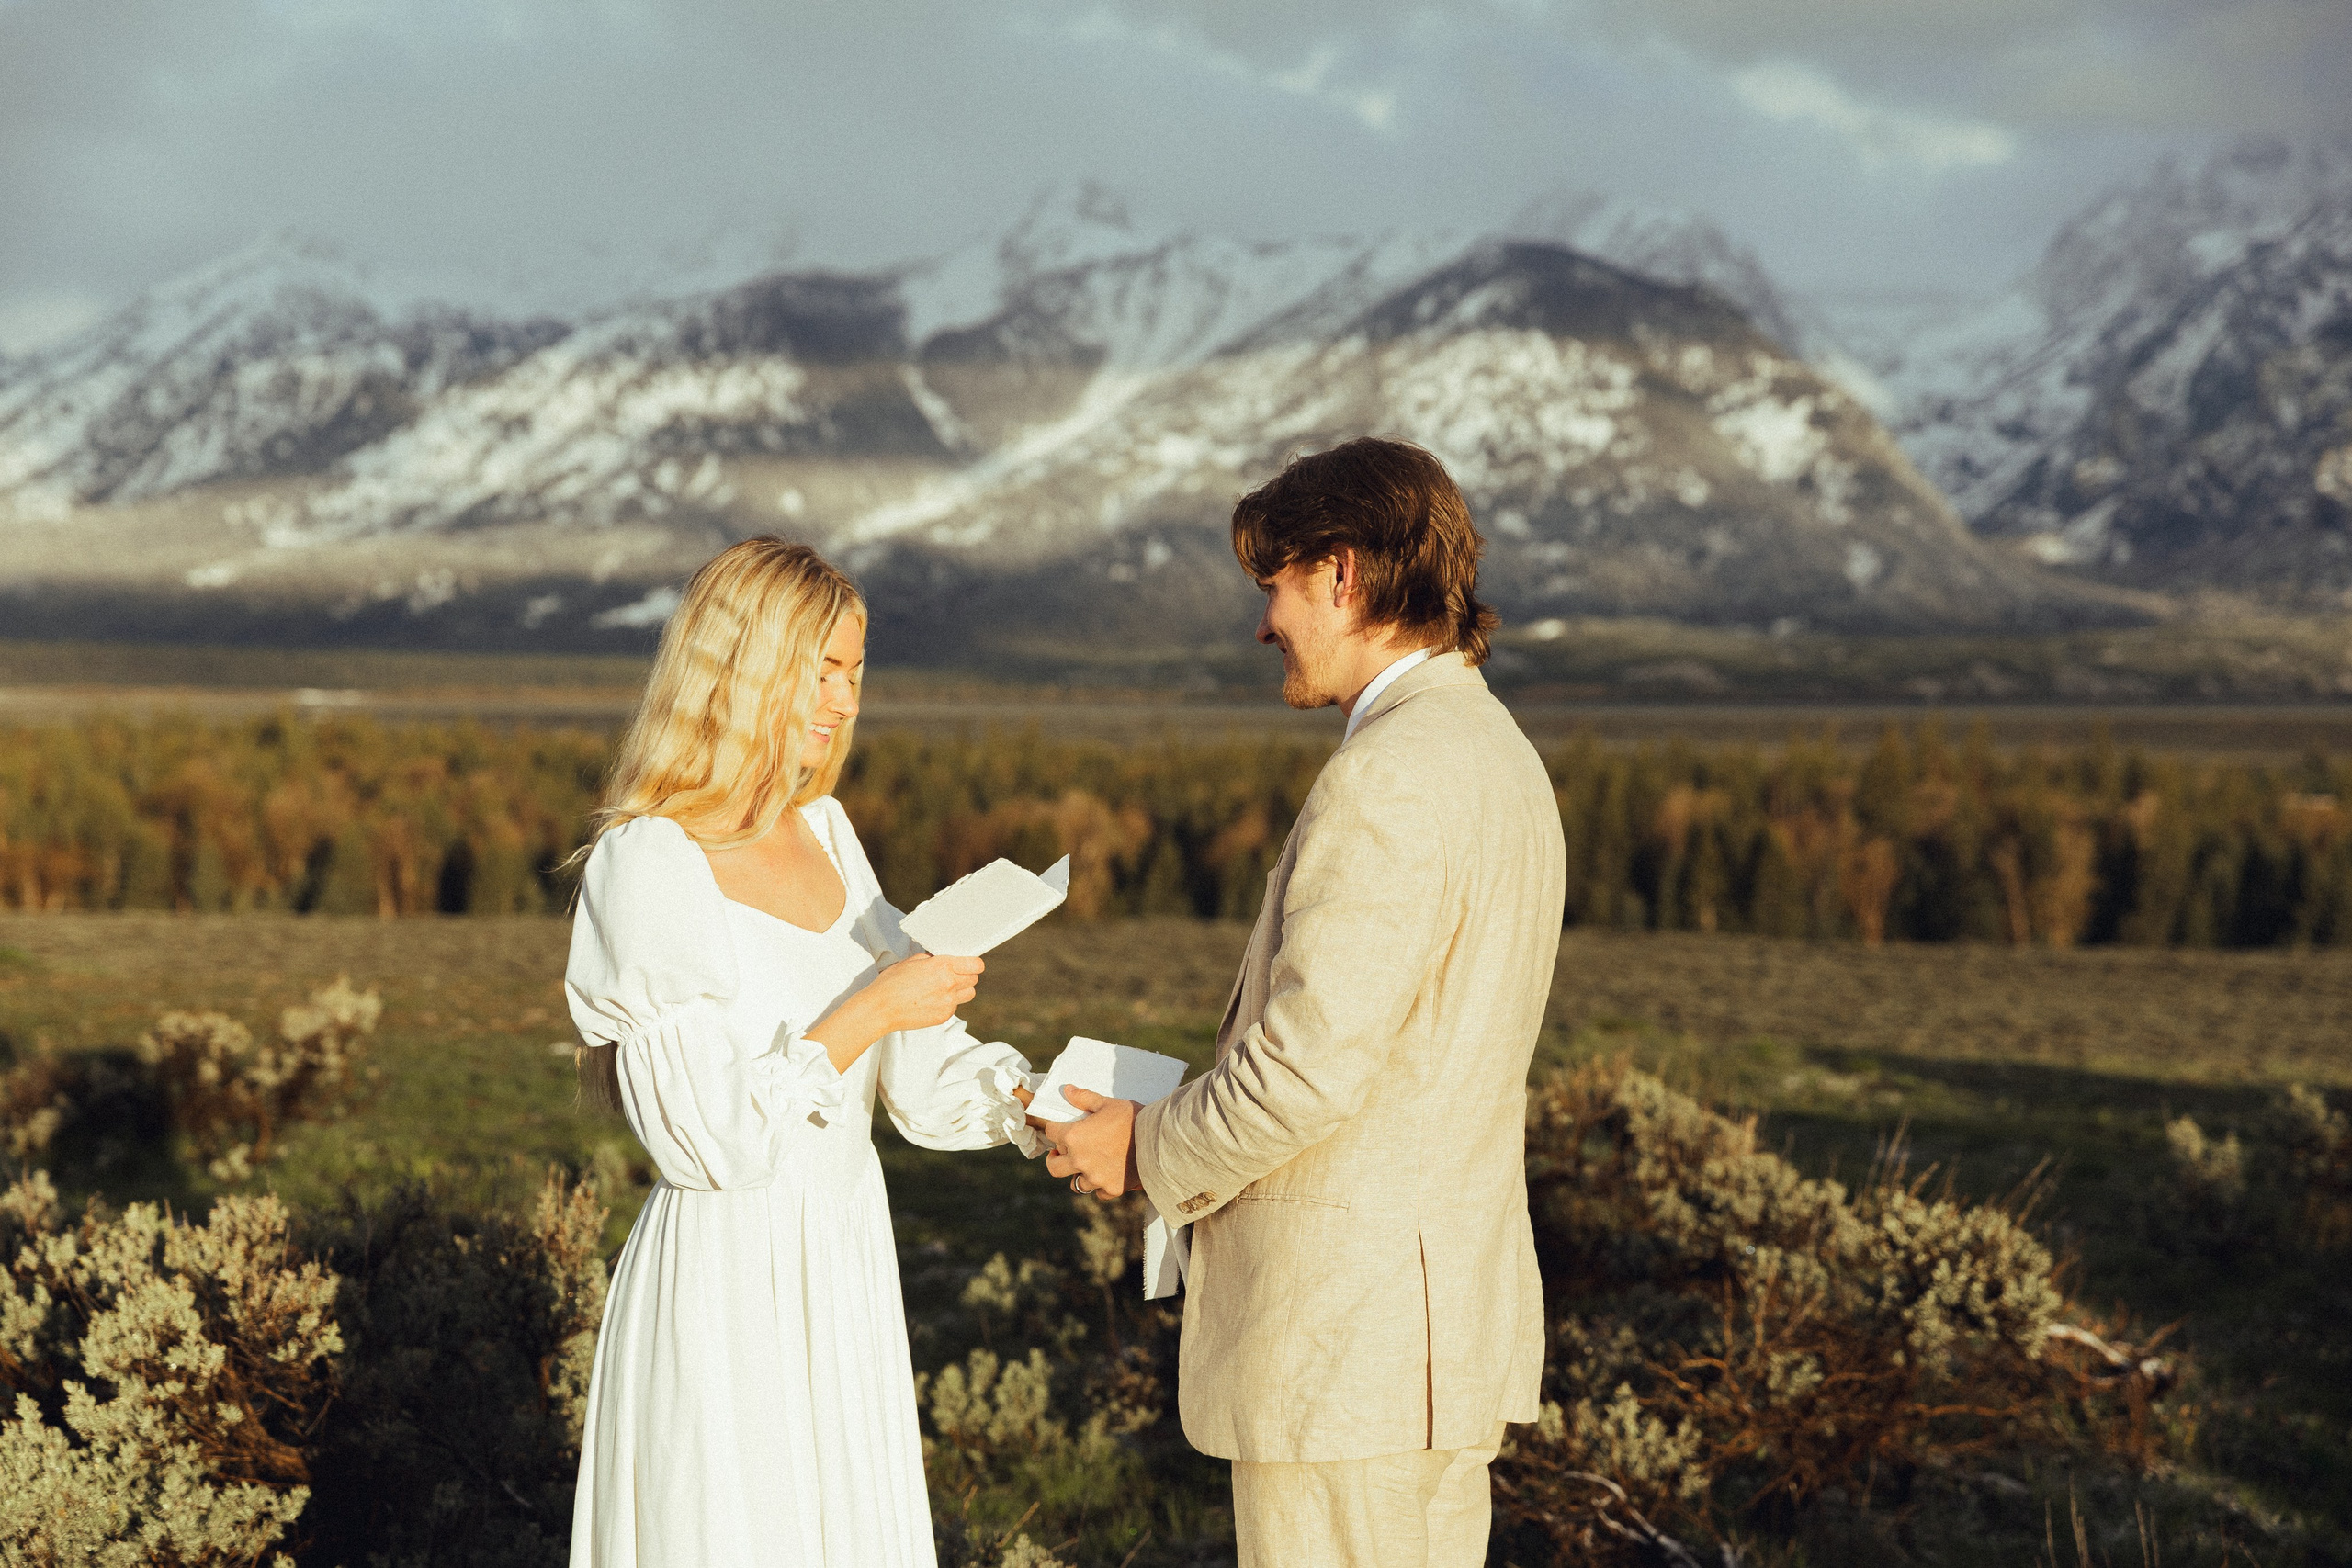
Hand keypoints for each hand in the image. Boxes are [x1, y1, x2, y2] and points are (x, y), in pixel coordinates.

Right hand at [858, 954, 983, 1033]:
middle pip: (974, 979)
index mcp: (942, 966)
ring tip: (944, 989)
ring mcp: (947, 1002)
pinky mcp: (943, 1016)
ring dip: (961, 990)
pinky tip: (932, 1000)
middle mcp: (949, 984)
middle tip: (953, 975)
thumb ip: (933, 959)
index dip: (974, 964)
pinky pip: (955, 1007)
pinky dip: (948, 1003)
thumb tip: (944, 959)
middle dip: (966, 976)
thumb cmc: (891, 983)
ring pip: (968, 994)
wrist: (881, 1008)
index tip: (969, 964)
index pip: (976, 965)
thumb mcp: (912, 961)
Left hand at [1037, 1087, 1139, 1200]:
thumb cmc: (1133, 1117)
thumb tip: (1067, 1090)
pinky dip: (1100, 1185)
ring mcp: (1096, 1177)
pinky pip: (1099, 1192)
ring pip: (1076, 1184)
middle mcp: (1080, 1160)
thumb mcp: (1107, 1103)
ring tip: (1088, 1165)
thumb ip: (1084, 1098)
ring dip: (1079, 1174)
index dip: (1055, 1129)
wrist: (1159, 1138)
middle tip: (1063, 1154)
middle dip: (1056, 1159)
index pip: (1051, 1133)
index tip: (1060, 1129)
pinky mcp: (1111, 1188)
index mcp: (1074, 1137)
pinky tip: (1106, 1175)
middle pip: (1054, 1168)